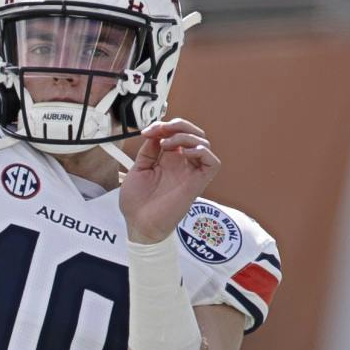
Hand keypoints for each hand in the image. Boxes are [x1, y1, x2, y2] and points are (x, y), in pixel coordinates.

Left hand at [119, 119, 219, 243]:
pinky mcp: (197, 183)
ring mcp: (190, 172)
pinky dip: (200, 150)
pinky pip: (212, 162)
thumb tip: (155, 133)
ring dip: (185, 136)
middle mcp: (181, 164)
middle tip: (160, 130)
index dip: (164, 126)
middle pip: (193, 133)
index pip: (177, 133)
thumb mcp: (138, 169)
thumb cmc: (137, 204)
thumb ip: (148, 150)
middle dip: (178, 125)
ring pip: (203, 142)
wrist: (140, 224)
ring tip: (166, 145)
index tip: (147, 131)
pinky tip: (183, 153)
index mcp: (167, 160)